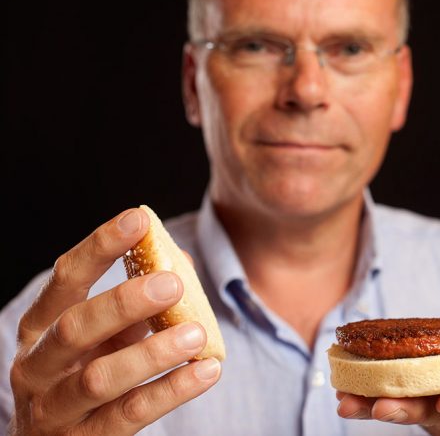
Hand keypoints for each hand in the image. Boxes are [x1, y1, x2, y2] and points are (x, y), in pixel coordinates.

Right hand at [8, 209, 220, 434]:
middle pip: (75, 327)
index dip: (99, 246)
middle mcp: (37, 366)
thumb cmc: (86, 373)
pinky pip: (130, 415)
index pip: (65, 278)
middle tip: (172, 283)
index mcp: (40, 327)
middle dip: (124, 302)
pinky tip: (207, 371)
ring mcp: (54, 410)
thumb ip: (134, 303)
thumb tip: (180, 260)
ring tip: (196, 333)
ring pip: (100, 378)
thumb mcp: (102, 336)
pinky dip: (171, 391)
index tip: (137, 218)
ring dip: (152, 353)